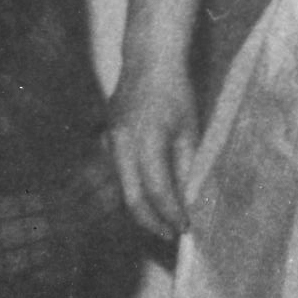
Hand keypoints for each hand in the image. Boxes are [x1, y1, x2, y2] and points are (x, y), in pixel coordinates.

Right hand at [108, 61, 198, 243]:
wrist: (147, 61)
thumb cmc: (175, 92)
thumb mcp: (190, 130)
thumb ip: (187, 166)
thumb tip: (188, 199)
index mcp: (147, 142)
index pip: (159, 191)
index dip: (172, 214)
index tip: (185, 229)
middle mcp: (122, 147)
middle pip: (132, 198)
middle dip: (151, 222)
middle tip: (170, 236)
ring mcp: (110, 144)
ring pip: (123, 189)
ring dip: (142, 209)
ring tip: (162, 223)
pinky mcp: (107, 142)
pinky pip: (120, 175)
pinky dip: (135, 190)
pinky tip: (150, 197)